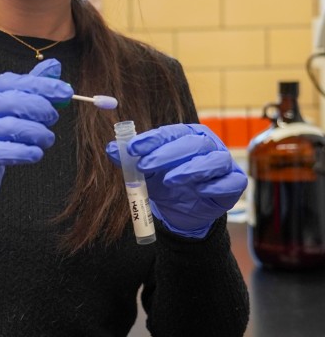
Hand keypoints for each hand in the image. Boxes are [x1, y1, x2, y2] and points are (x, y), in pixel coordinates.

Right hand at [0, 59, 72, 236]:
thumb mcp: (0, 109)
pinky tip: (36, 153)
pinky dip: (28, 152)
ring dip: (40, 133)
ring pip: (15, 128)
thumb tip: (54, 65)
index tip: (65, 91)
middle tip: (53, 117)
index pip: (12, 81)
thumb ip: (26, 87)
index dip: (42, 85)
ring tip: (47, 138)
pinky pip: (9, 152)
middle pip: (15, 102)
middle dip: (43, 109)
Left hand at [106, 123, 246, 237]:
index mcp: (185, 135)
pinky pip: (230, 182)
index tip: (131, 148)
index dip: (150, 139)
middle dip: (166, 154)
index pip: (169, 133)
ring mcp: (223, 163)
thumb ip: (129, 160)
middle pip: (190, 143)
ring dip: (190, 169)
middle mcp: (206, 144)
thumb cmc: (166, 182)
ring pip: (213, 160)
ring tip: (169, 180)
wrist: (184, 210)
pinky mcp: (234, 183)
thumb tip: (110, 148)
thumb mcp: (146, 172)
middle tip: (145, 165)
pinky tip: (201, 191)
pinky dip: (216, 186)